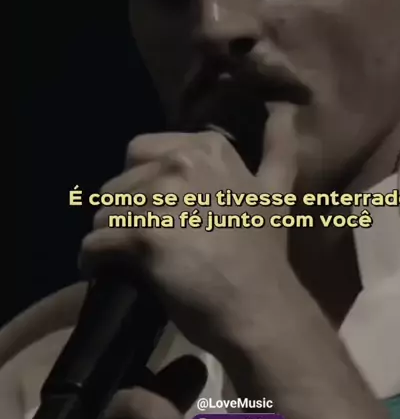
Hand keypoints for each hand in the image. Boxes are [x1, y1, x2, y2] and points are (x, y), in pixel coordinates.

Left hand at [80, 104, 298, 353]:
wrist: (260, 308)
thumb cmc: (264, 255)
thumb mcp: (277, 192)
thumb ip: (278, 150)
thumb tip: (287, 111)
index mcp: (206, 148)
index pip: (142, 152)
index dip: (143, 185)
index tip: (159, 213)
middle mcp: (182, 162)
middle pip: (119, 183)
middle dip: (124, 212)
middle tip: (141, 241)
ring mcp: (162, 198)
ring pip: (104, 213)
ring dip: (109, 238)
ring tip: (125, 260)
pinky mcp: (143, 235)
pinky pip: (96, 243)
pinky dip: (92, 259)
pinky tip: (102, 271)